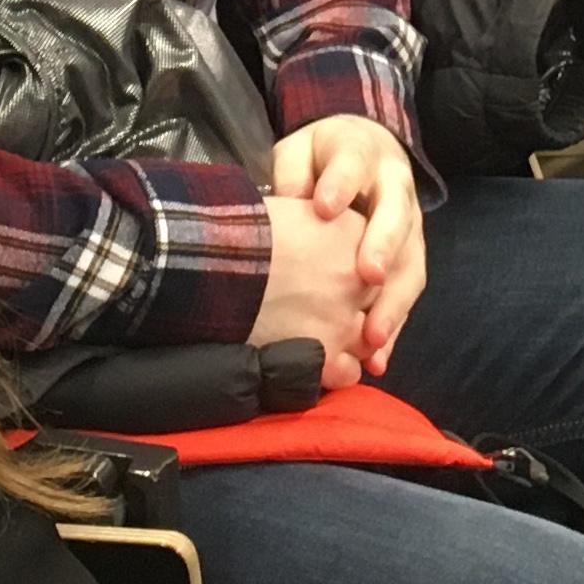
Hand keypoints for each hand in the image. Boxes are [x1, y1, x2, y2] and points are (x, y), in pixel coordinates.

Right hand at [250, 195, 374, 391]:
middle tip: (321, 306)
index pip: (374, 257)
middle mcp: (361, 277)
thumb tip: (317, 237)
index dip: (354, 270)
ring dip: (348, 341)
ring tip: (316, 334)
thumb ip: (319, 225)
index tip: (332, 274)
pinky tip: (315, 360)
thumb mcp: (290, 210)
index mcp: (355, 233)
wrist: (207, 264)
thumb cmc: (238, 231)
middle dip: (354, 306)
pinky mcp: (325, 355)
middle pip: (375, 299)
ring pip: (368, 341)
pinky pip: (348, 373)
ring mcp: (346, 319)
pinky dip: (335, 370)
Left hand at [270, 116, 424, 372]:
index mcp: (362, 154)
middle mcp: (395, 190)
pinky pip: (407, 294)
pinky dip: (394, 328)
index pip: (352, 164)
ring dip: (393, 303)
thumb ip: (293, 170)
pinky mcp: (411, 260)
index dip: (340, 184)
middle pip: (395, 219)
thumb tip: (292, 202)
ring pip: (410, 265)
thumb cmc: (322, 156)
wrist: (364, 152)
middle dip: (382, 247)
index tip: (324, 206)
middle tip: (366, 277)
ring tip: (372, 338)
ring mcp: (410, 227)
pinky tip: (376, 359)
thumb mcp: (301, 150)